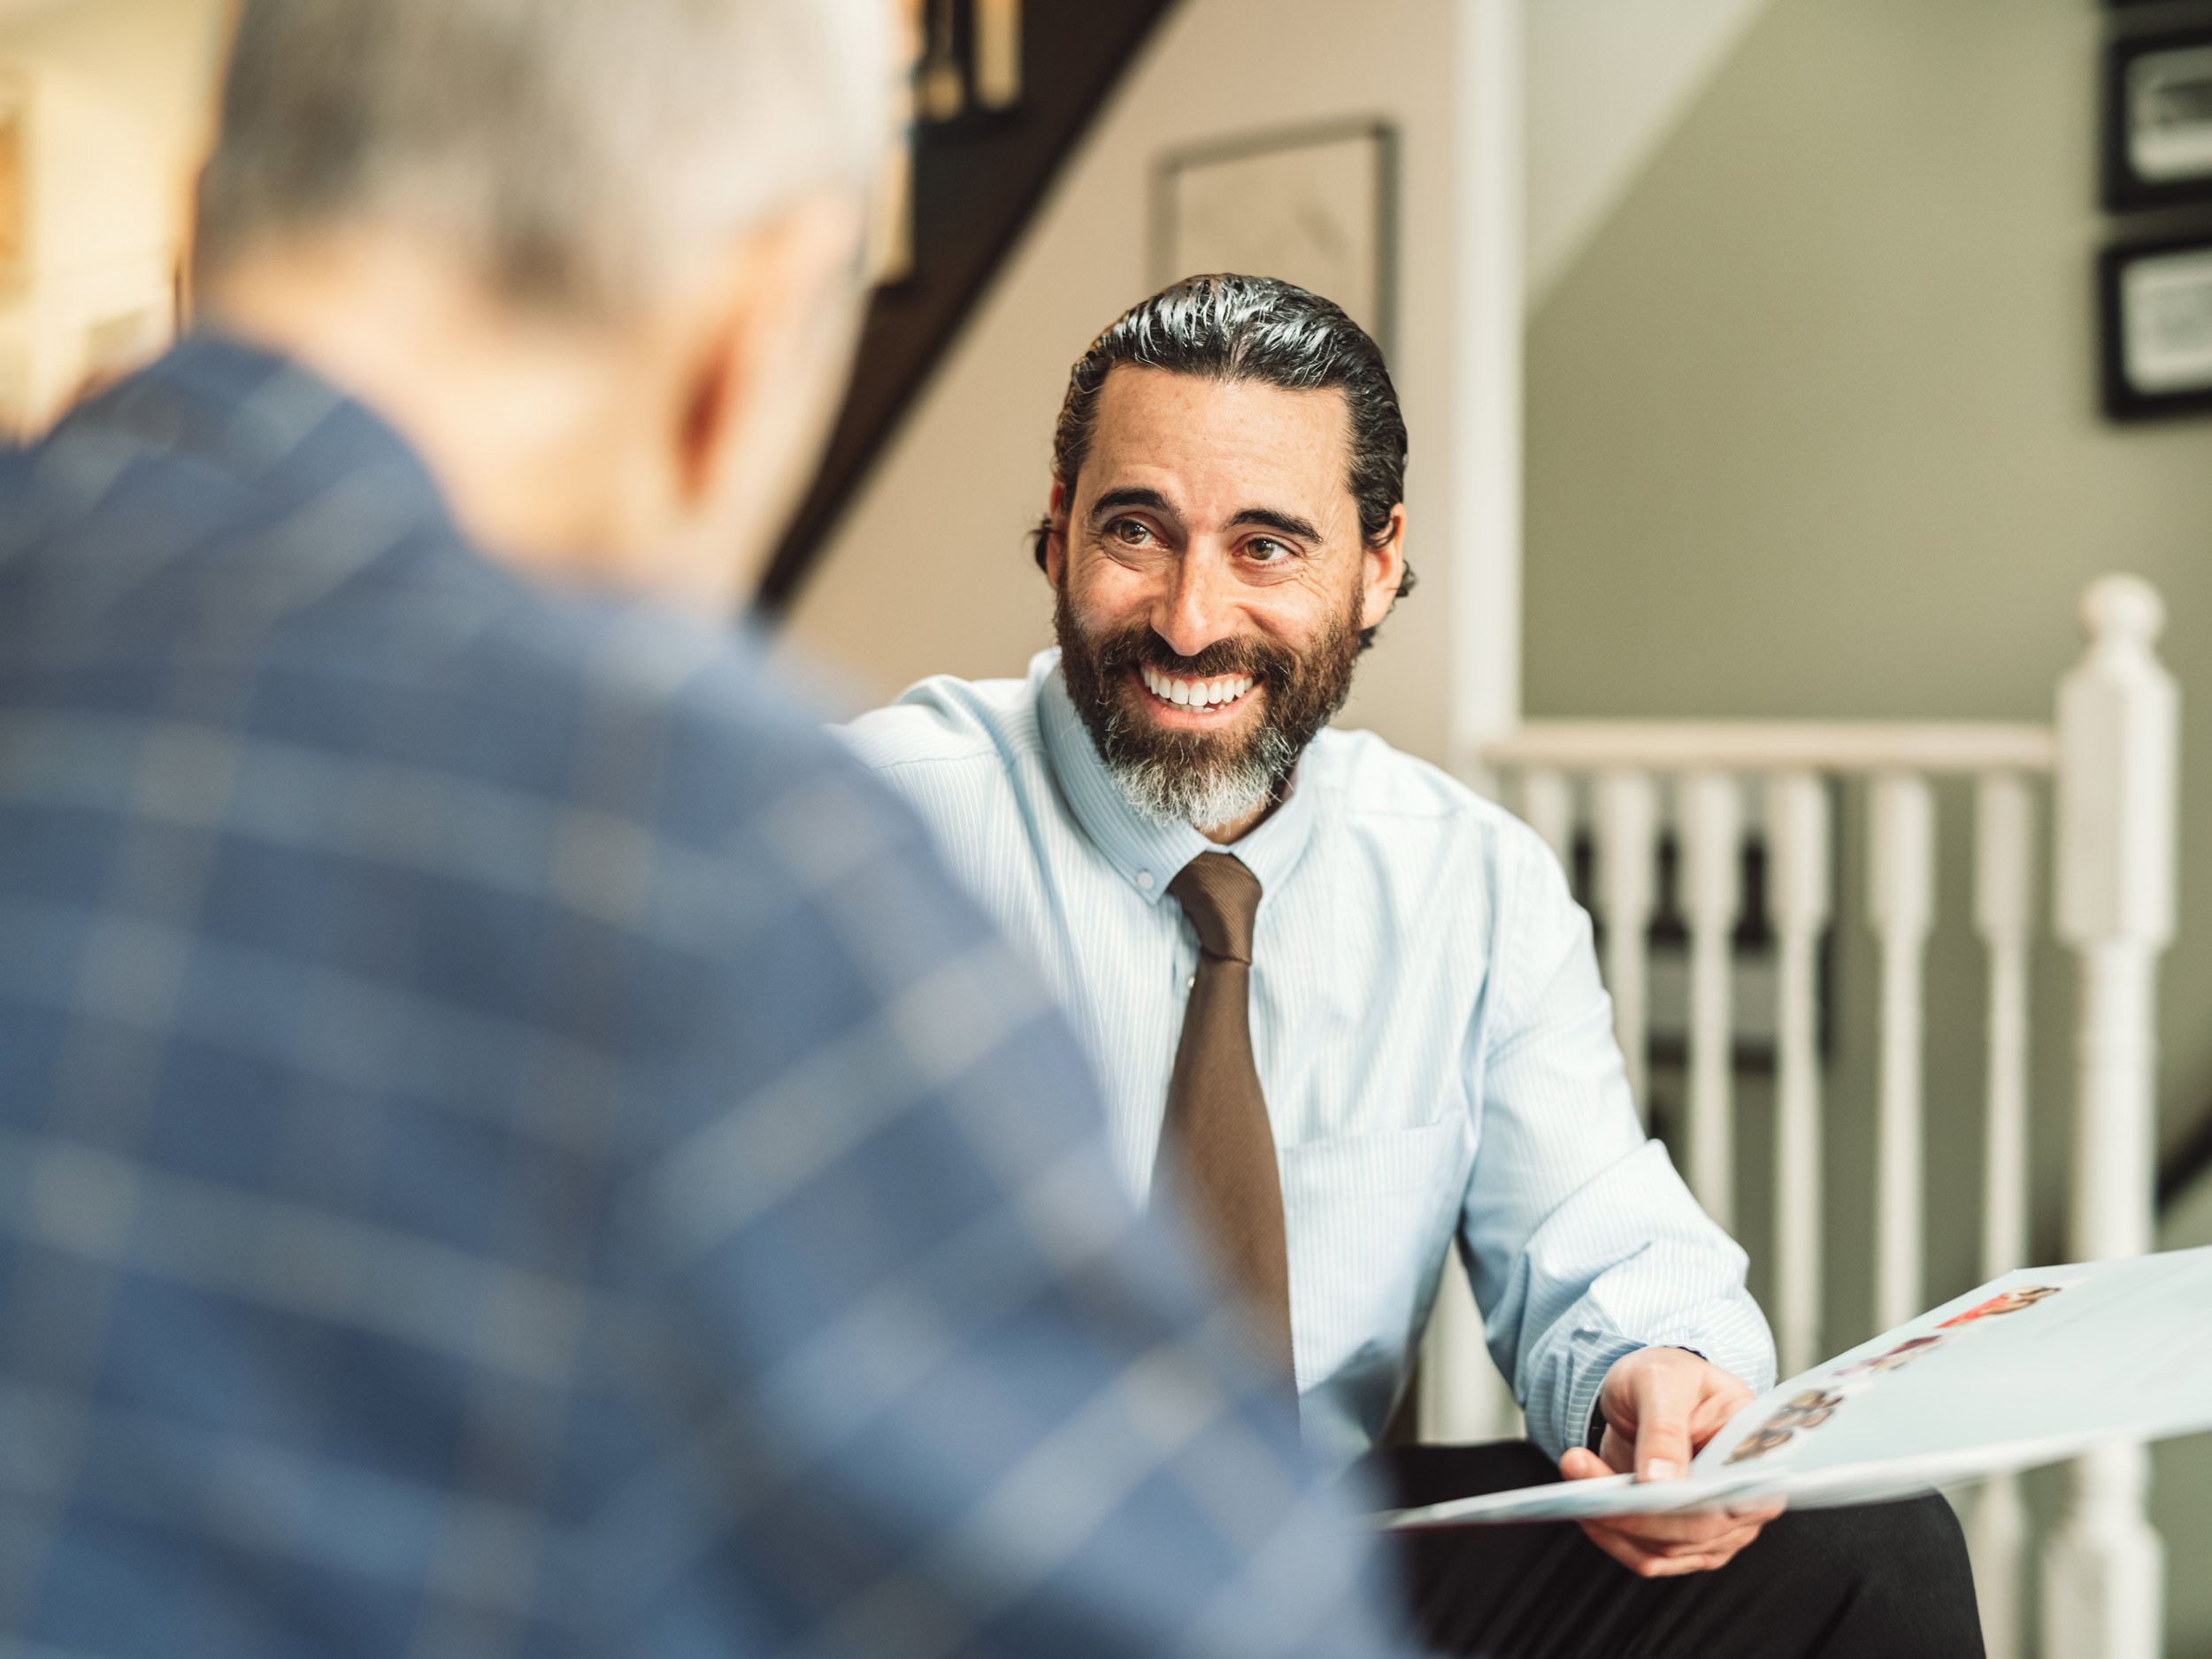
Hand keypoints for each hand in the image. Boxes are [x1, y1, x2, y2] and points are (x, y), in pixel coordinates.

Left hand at [1557, 1346, 1782, 1577]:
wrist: (1646, 1394)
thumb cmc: (1667, 1378)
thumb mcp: (1662, 1382)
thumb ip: (1664, 1427)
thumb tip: (1660, 1481)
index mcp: (1759, 1453)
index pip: (1745, 1495)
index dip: (1703, 1504)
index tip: (1648, 1490)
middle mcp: (1747, 1500)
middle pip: (1697, 1529)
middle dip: (1634, 1508)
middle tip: (1579, 1467)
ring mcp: (1717, 1528)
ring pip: (1665, 1548)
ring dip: (1612, 1519)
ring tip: (1575, 1470)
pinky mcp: (1682, 1541)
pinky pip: (1646, 1556)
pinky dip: (1611, 1535)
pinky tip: (1584, 1503)